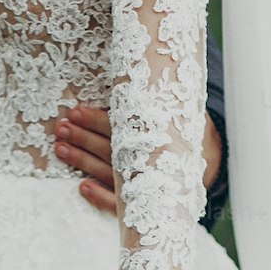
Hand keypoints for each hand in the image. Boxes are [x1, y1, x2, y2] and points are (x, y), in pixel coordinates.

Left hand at [55, 106, 223, 215]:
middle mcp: (146, 158)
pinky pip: (119, 203)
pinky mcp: (143, 201)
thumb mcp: (175, 109)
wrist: (210, 160)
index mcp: (154, 134)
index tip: (75, 111)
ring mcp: (143, 181)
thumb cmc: (180, 128)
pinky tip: (83, 188)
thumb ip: (154, 97)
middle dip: (82, 137)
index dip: (95, 119)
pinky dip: (100, 196)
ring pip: (107, 172)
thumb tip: (136, 66)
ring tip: (60, 149)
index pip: (120, 126)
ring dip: (82, 161)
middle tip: (61, 128)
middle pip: (108, 147)